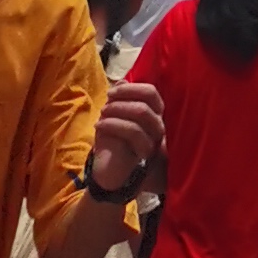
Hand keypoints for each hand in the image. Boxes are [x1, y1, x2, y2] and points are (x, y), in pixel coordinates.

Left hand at [88, 77, 163, 194]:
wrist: (109, 176)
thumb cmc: (112, 145)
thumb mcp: (113, 119)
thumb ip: (119, 100)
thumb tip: (121, 81)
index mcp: (153, 115)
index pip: (151, 92)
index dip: (130, 88)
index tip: (111, 92)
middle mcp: (158, 125)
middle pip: (147, 100)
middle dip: (123, 97)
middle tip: (106, 104)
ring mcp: (155, 139)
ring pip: (141, 112)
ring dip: (116, 110)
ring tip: (101, 115)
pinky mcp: (146, 152)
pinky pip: (133, 131)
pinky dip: (113, 124)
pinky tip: (99, 126)